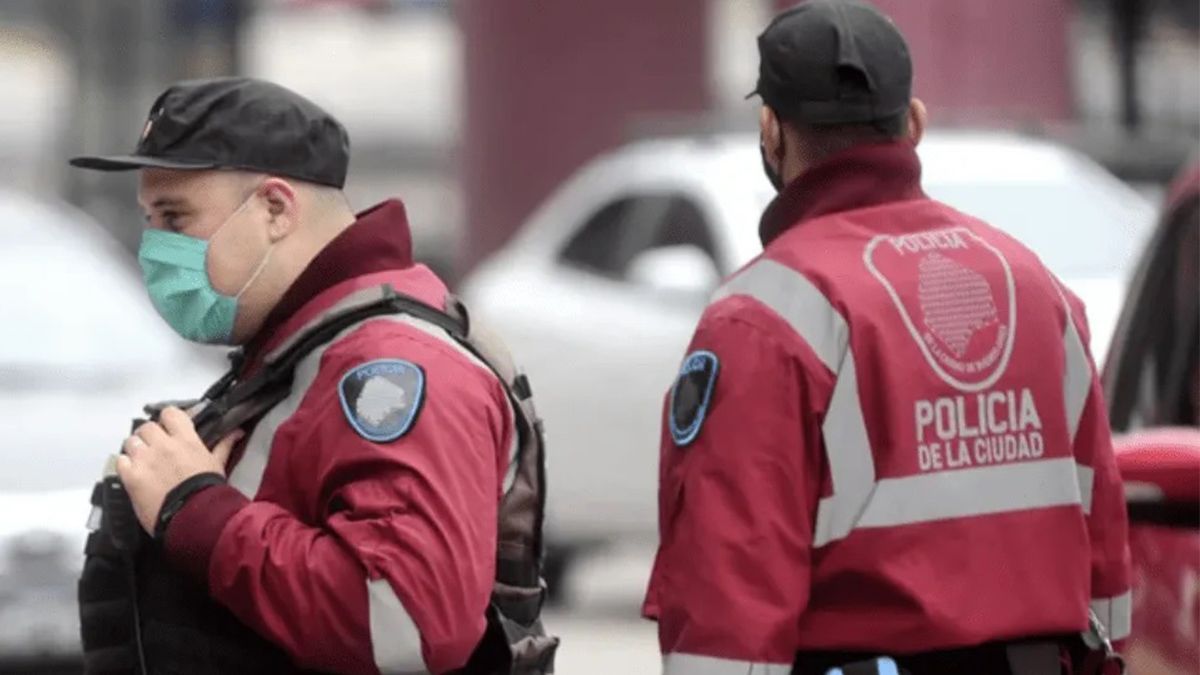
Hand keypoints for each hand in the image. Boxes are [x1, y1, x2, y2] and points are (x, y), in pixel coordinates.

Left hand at [117, 406, 242, 534]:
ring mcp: (144, 460)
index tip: (169, 429)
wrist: (193, 516)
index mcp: (185, 440)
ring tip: (143, 461)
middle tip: (155, 448)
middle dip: (149, 436)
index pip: (170, 413)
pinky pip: (120, 461)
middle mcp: (162, 445)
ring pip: (131, 441)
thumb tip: (237, 431)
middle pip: (146, 427)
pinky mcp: (131, 477)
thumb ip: (224, 445)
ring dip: (136, 449)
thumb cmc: (208, 490)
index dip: (167, 420)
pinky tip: (134, 472)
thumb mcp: (218, 465)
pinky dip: (125, 464)